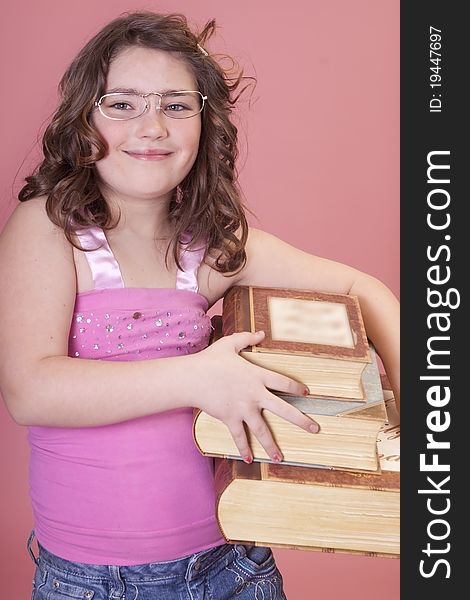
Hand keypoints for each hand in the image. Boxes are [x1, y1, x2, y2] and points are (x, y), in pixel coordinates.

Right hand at [193, 331, 319, 462]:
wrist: (192, 377)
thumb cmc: (210, 359)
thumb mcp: (230, 344)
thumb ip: (247, 338)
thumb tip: (261, 333)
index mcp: (257, 375)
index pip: (283, 382)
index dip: (297, 388)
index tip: (306, 394)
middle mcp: (255, 394)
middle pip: (284, 410)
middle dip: (301, 420)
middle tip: (315, 429)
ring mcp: (243, 409)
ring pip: (262, 430)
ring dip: (272, 445)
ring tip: (280, 458)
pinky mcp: (230, 418)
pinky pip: (239, 436)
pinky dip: (243, 449)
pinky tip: (249, 460)